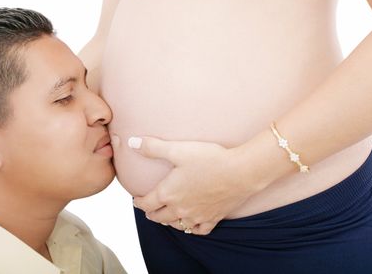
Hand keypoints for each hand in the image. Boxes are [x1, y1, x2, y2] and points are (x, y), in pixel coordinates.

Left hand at [129, 136, 262, 234]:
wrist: (240, 172)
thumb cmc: (209, 159)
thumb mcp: (177, 150)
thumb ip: (153, 147)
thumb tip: (131, 142)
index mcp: (168, 193)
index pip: (146, 203)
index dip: (138, 202)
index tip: (136, 200)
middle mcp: (180, 209)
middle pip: (158, 217)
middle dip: (151, 212)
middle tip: (148, 207)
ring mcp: (197, 216)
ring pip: (176, 225)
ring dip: (168, 221)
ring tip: (166, 215)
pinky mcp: (213, 218)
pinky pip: (198, 230)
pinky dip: (192, 228)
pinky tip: (191, 224)